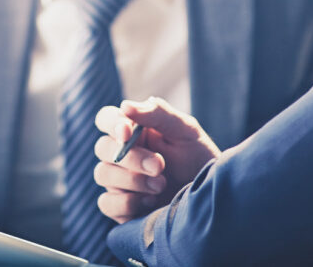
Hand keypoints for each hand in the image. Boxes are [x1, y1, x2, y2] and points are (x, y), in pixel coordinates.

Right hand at [94, 97, 219, 222]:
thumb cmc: (198, 157)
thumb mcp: (185, 130)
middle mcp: (121, 153)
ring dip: (132, 180)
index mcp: (133, 130)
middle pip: (102, 147)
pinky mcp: (120, 207)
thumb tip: (125, 105)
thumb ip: (158, 113)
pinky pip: (106, 203)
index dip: (111, 123)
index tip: (127, 133)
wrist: (210, 196)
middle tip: (159, 165)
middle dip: (131, 157)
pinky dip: (127, 203)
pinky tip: (150, 202)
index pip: (106, 118)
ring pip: (102, 174)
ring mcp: (118, 180)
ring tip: (161, 185)